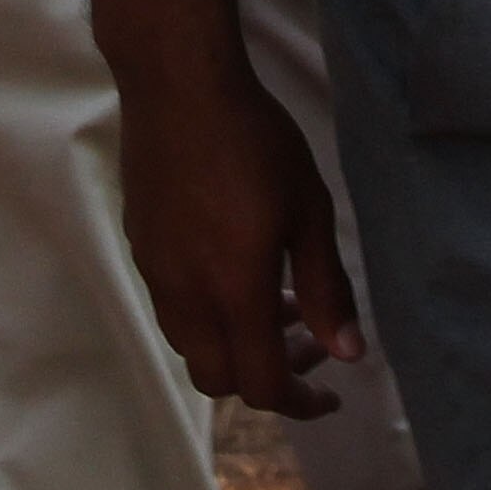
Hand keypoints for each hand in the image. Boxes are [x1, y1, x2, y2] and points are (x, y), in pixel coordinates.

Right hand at [115, 68, 363, 415]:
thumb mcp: (309, 211)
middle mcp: (187, 296)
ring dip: (236, 344)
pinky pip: (175, 308)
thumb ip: (327, 289)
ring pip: (192, 346)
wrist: (178, 86)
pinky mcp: (142, 247)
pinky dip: (210, 314)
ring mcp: (157, 273)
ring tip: (278, 299)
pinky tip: (236, 265)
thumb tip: (348, 353)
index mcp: (234, 293)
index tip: (331, 393)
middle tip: (308, 342)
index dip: (299, 403)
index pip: (261, 386)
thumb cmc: (255, 141)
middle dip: (268, 378)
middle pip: (221, 379)